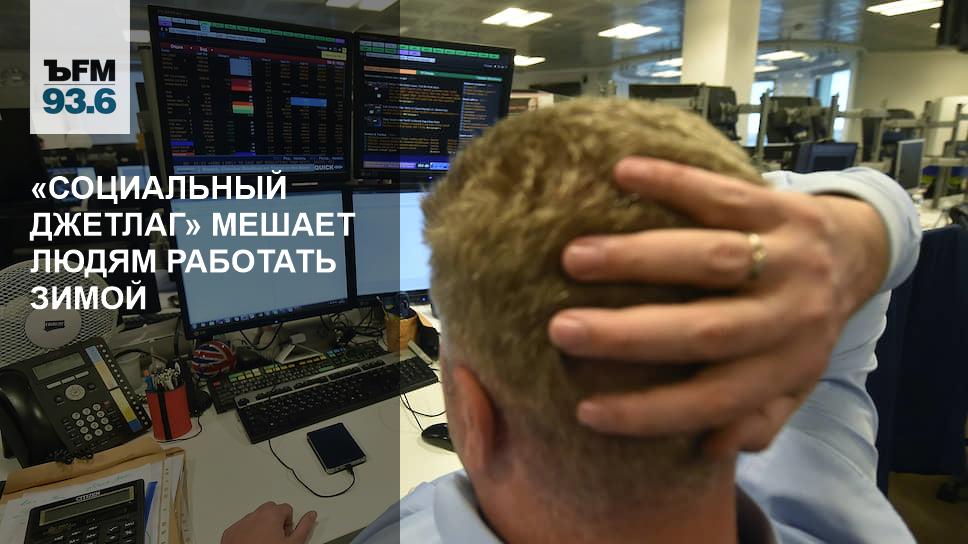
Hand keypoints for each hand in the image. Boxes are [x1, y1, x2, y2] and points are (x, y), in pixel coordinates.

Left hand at [221, 502, 316, 543]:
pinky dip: (247, 533)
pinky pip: (242, 526)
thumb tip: (311, 515)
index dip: (289, 522)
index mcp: (271, 515)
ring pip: (255, 518)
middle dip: (275, 520)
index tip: (286, 535)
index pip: (286, 508)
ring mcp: (240, 524)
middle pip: (270, 509)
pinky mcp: (229, 533)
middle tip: (277, 538)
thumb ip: (304, 527)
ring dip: (261, 526)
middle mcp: (254, 516)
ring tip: (264, 543)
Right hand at [548, 157, 888, 456]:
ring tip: (575, 257)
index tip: (586, 412)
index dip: (650, 412)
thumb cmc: (802, 327)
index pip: (714, 400)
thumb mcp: (791, 384)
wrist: (857, 254)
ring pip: (712, 259)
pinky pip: (724, 193)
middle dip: (628, 335)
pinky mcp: (781, 204)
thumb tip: (708, 447)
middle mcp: (790, 315)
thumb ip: (757, 419)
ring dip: (639, 258)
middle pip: (706, 331)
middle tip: (561, 330)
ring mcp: (789, 256)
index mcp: (785, 367)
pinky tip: (622, 173)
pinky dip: (673, 182)